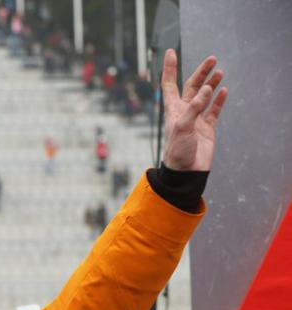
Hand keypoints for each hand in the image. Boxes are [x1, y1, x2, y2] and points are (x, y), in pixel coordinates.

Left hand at [161, 49, 228, 170]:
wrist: (186, 172)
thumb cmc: (178, 151)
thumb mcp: (183, 127)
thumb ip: (194, 108)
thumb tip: (206, 89)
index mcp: (172, 110)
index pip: (169, 84)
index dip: (169, 68)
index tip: (170, 52)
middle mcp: (184, 111)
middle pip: (191, 86)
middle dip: (201, 72)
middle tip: (212, 59)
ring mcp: (196, 118)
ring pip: (204, 96)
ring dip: (211, 84)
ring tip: (220, 72)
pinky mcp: (207, 128)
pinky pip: (214, 110)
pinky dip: (219, 100)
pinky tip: (224, 90)